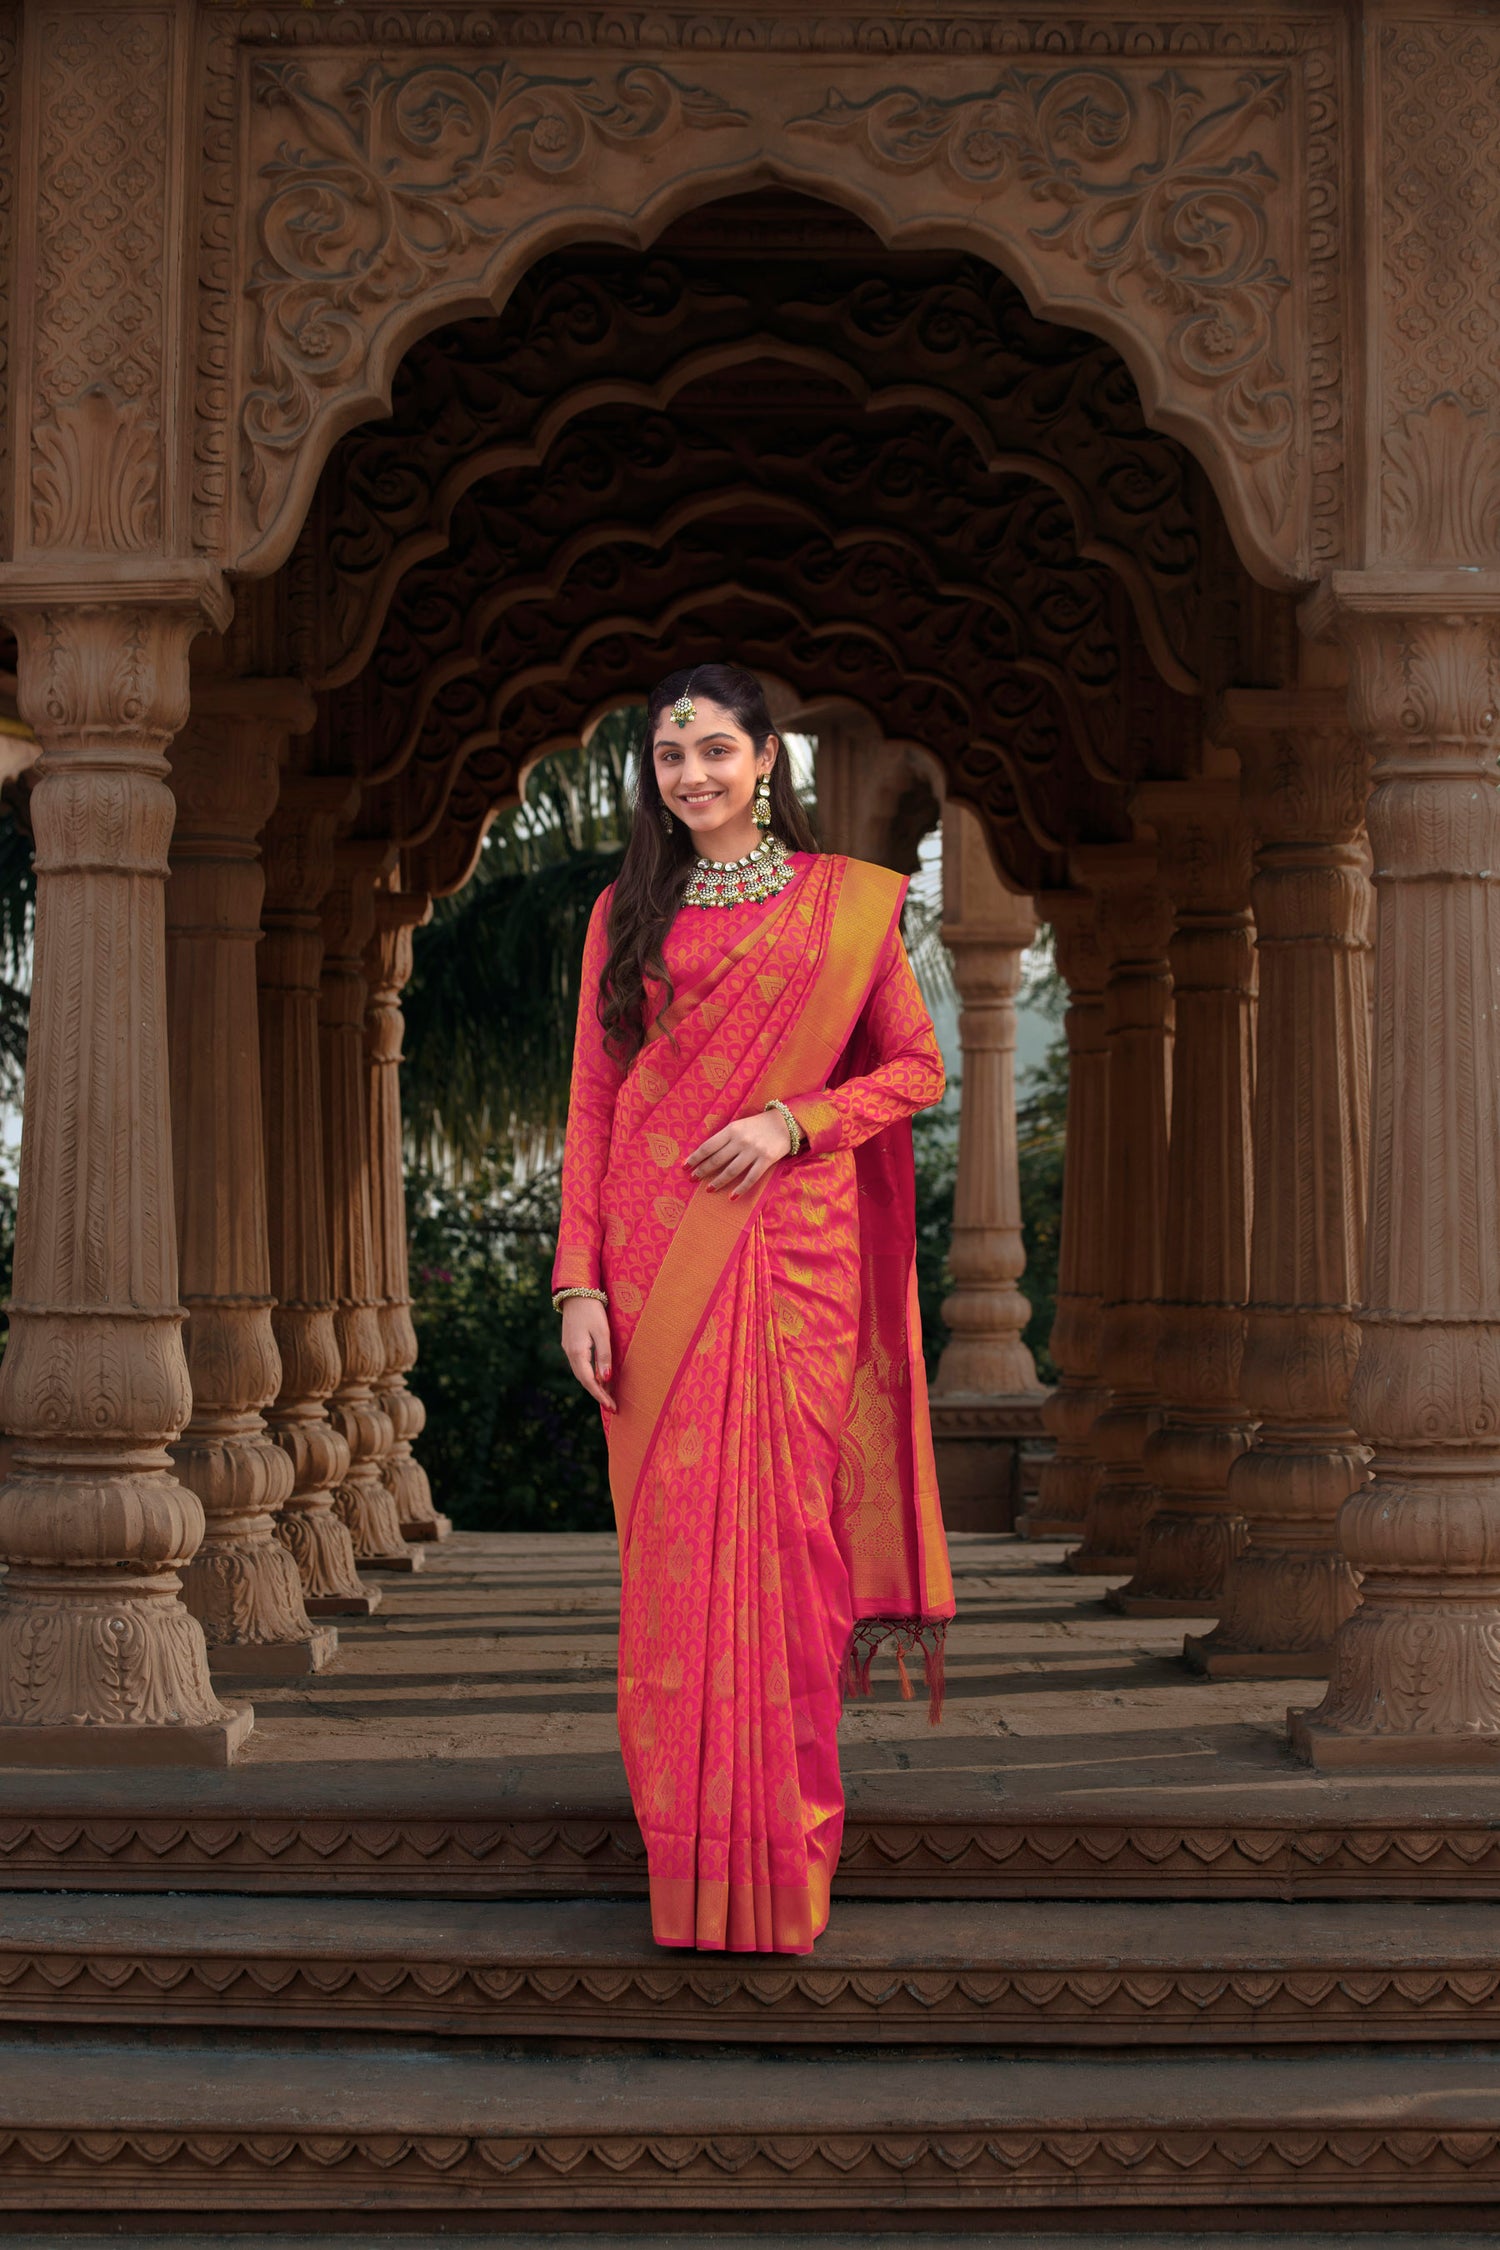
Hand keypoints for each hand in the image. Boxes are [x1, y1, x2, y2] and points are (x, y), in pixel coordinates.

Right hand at [561, 1297, 615, 1411]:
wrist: (576, 1292)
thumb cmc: (592, 1310)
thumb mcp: (602, 1332)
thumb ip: (604, 1356)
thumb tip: (605, 1379)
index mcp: (577, 1352)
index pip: (589, 1381)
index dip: (601, 1395)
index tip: (612, 1407)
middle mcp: (570, 1353)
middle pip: (584, 1380)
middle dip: (598, 1394)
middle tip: (612, 1406)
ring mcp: (568, 1348)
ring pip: (581, 1373)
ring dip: (594, 1385)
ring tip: (608, 1395)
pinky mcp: (571, 1343)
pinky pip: (581, 1364)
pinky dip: (590, 1374)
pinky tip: (599, 1376)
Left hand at [687, 1109, 793, 1198]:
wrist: (785, 1123)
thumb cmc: (758, 1125)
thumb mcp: (739, 1125)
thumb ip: (725, 1138)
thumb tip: (707, 1155)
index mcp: (732, 1130)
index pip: (708, 1146)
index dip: (695, 1158)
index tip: (685, 1167)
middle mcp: (741, 1141)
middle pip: (717, 1160)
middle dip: (702, 1171)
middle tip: (692, 1179)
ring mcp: (754, 1151)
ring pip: (731, 1171)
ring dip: (718, 1181)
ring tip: (708, 1189)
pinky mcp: (766, 1160)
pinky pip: (751, 1178)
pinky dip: (740, 1188)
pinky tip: (732, 1196)